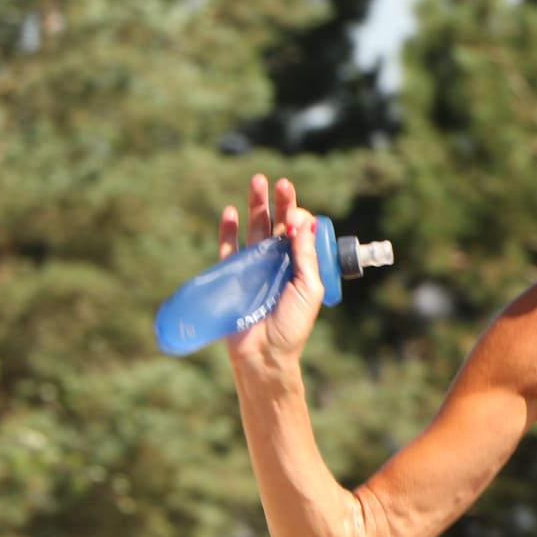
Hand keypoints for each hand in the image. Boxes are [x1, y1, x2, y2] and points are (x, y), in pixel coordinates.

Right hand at [217, 174, 325, 368]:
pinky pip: (228, 248)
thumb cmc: (292, 326)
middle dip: (278, 202)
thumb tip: (306, 223)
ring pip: (254, 229)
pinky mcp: (232, 275)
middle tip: (279, 182)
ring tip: (257, 182)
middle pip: (277, 225)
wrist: (264, 354)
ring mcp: (253, 267)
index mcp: (298, 265)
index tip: (296, 215)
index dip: (298, 218)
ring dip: (255, 206)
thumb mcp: (309, 289)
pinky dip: (228, 230)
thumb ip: (306, 257)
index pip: (299, 232)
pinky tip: (230, 211)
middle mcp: (276, 262)